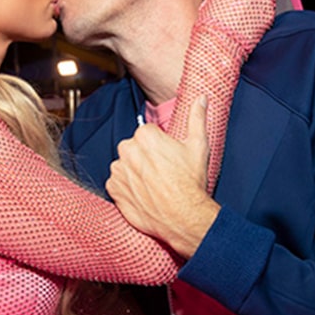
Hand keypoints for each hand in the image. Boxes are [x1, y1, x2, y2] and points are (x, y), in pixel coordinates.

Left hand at [106, 96, 220, 257]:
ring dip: (135, 173)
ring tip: (154, 186)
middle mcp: (127, 149)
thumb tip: (201, 98)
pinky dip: (127, 188)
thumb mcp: (199, 146)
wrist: (184, 216)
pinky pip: (117, 184)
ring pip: (124, 166)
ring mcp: (118, 170)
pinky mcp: (113, 189)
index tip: (169, 159)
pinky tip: (144, 194)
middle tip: (163, 173)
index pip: (147, 134)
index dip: (160, 147)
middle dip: (145, 158)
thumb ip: (197, 117)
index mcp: (144, 135)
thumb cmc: (191, 182)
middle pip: (134, 148)